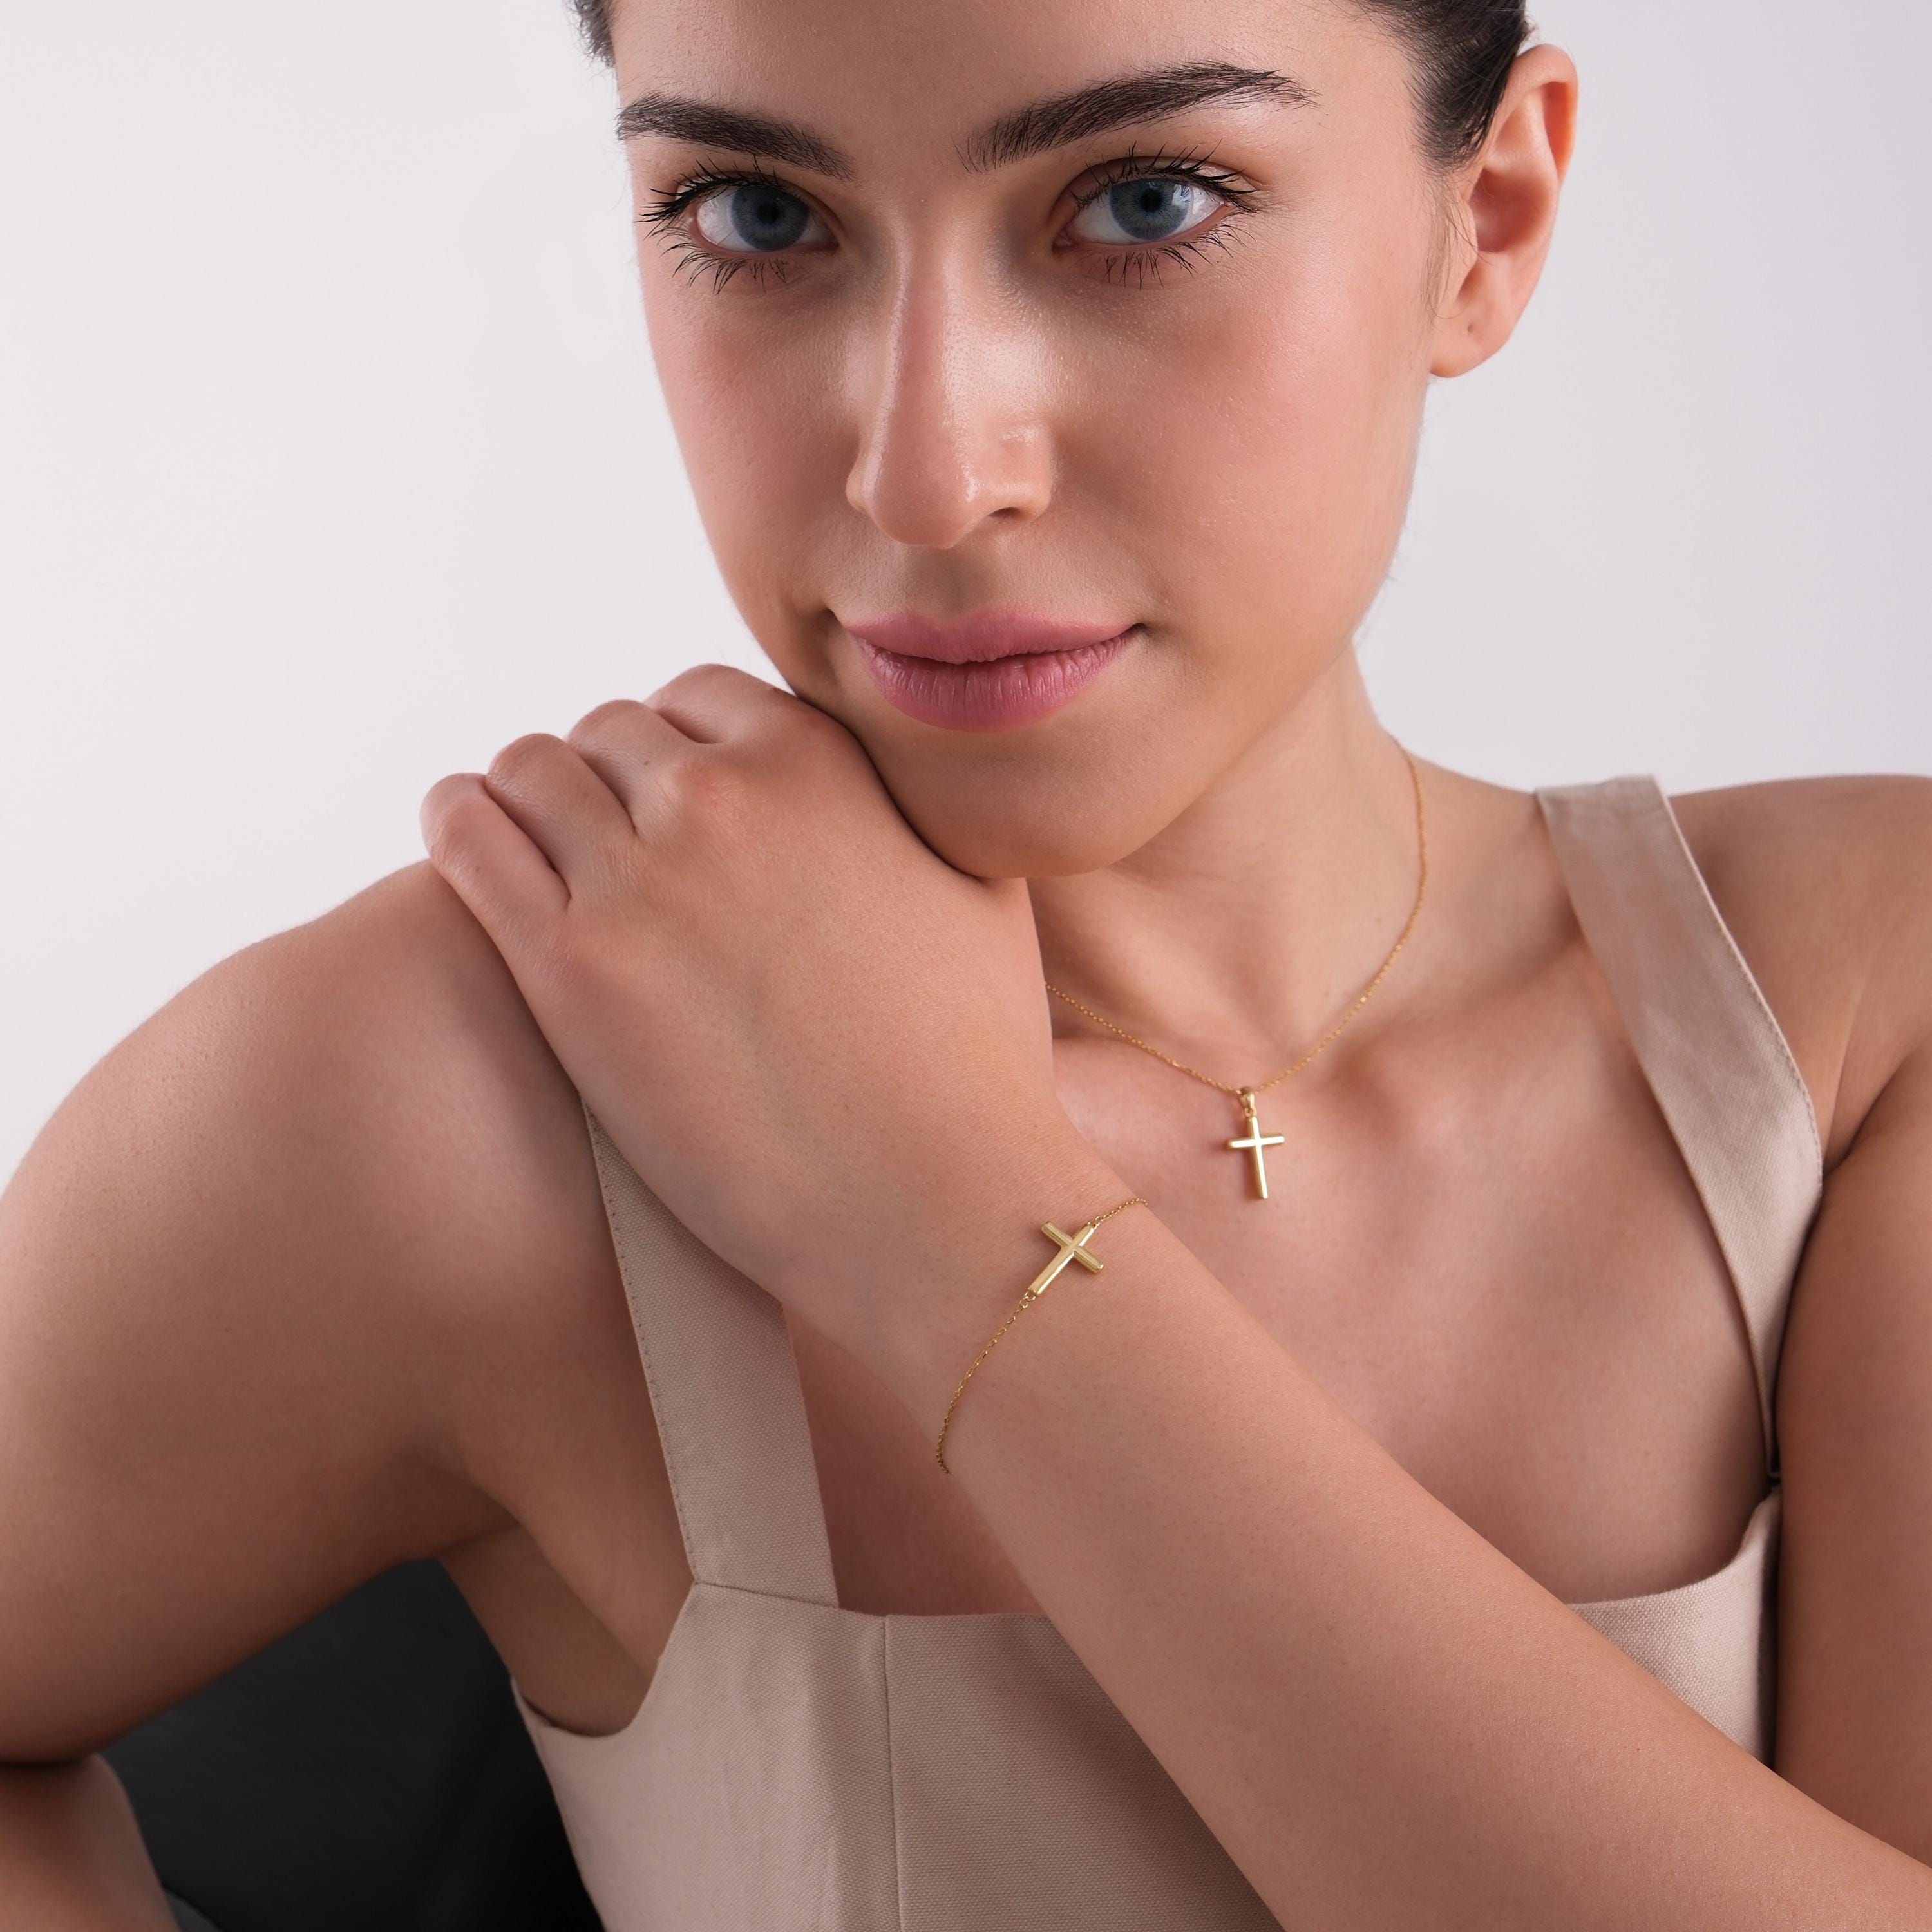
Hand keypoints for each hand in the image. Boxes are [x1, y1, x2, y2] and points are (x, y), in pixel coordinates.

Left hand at [420, 665, 1099, 1386]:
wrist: (931, 1198)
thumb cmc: (974, 1063)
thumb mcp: (983, 892)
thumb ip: (925, 807)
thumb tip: (910, 775)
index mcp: (817, 760)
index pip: (697, 700)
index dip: (679, 751)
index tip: (672, 803)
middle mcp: (720, 795)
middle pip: (610, 735)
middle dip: (607, 781)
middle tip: (608, 848)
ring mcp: (638, 877)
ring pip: (530, 770)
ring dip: (527, 797)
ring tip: (528, 842)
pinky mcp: (570, 966)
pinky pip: (467, 838)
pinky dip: (458, 822)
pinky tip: (465, 836)